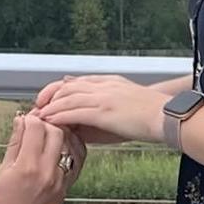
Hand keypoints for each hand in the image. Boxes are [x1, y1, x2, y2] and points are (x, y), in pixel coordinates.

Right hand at [0, 114, 76, 203]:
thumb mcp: (2, 172)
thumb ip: (15, 144)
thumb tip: (20, 120)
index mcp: (27, 168)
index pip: (37, 127)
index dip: (30, 119)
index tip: (24, 120)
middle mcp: (48, 174)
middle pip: (57, 132)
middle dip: (47, 123)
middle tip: (37, 124)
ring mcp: (60, 183)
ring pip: (71, 145)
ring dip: (61, 134)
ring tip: (49, 133)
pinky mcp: (66, 190)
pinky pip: (77, 162)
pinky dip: (71, 150)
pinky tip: (60, 148)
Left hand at [35, 75, 167, 145]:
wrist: (167, 116)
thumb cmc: (152, 115)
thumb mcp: (125, 104)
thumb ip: (106, 105)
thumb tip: (88, 116)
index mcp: (109, 82)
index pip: (77, 81)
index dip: (59, 89)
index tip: (48, 98)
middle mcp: (103, 86)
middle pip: (67, 86)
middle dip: (49, 95)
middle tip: (37, 107)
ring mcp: (103, 97)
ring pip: (67, 98)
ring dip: (50, 107)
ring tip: (38, 116)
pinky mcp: (103, 111)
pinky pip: (74, 112)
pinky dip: (58, 116)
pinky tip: (49, 121)